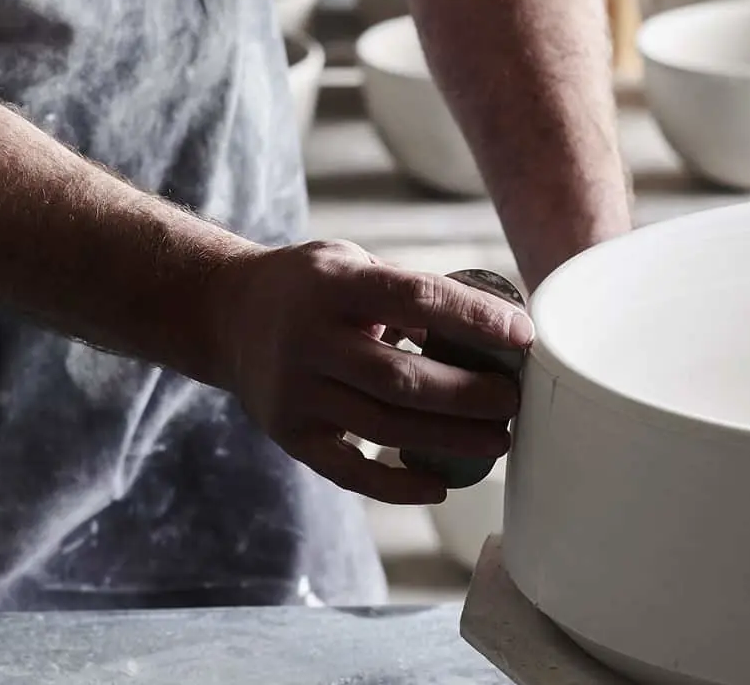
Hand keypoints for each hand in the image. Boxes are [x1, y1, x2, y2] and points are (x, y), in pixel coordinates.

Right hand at [209, 239, 533, 504]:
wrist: (227, 314)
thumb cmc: (309, 286)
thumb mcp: (351, 264)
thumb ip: (408, 292)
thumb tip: (487, 327)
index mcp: (335, 286)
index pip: (416, 297)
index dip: (474, 317)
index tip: (522, 334)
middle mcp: (312, 339)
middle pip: (403, 377)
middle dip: (469, 393)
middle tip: (512, 400)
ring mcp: (298, 392)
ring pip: (385, 427)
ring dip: (449, 440)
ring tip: (496, 441)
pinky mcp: (290, 434)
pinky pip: (349, 469)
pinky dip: (396, 484)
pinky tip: (439, 484)